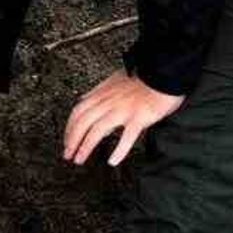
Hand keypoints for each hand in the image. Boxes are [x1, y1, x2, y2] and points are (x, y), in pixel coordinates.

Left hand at [63, 69, 184, 166]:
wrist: (165, 71)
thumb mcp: (116, 80)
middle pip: (83, 122)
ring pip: (97, 130)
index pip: (78, 110)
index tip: (67, 139)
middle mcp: (110, 101)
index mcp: (104, 92)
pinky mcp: (139, 117)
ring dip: (85, 146)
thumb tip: (87, 101)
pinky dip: (118, 150)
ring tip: (80, 159)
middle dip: (72, 140)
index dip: (69, 126)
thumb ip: (101, 92)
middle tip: (68, 154)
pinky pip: (126, 137)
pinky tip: (113, 160)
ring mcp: (124, 109)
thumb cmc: (145, 76)